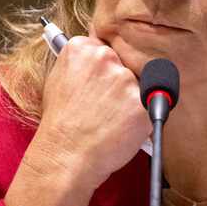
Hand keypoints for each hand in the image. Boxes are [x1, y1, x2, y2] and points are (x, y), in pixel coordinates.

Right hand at [4, 32, 149, 205]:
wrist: (65, 156)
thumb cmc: (59, 124)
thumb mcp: (57, 81)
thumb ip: (79, 64)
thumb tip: (97, 54)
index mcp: (82, 49)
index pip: (106, 49)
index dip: (104, 71)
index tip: (99, 85)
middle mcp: (106, 59)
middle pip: (124, 66)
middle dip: (119, 85)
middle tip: (104, 107)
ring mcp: (127, 81)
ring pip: (138, 87)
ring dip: (130, 103)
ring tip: (109, 121)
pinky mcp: (144, 103)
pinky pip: (149, 108)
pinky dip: (138, 121)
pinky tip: (120, 130)